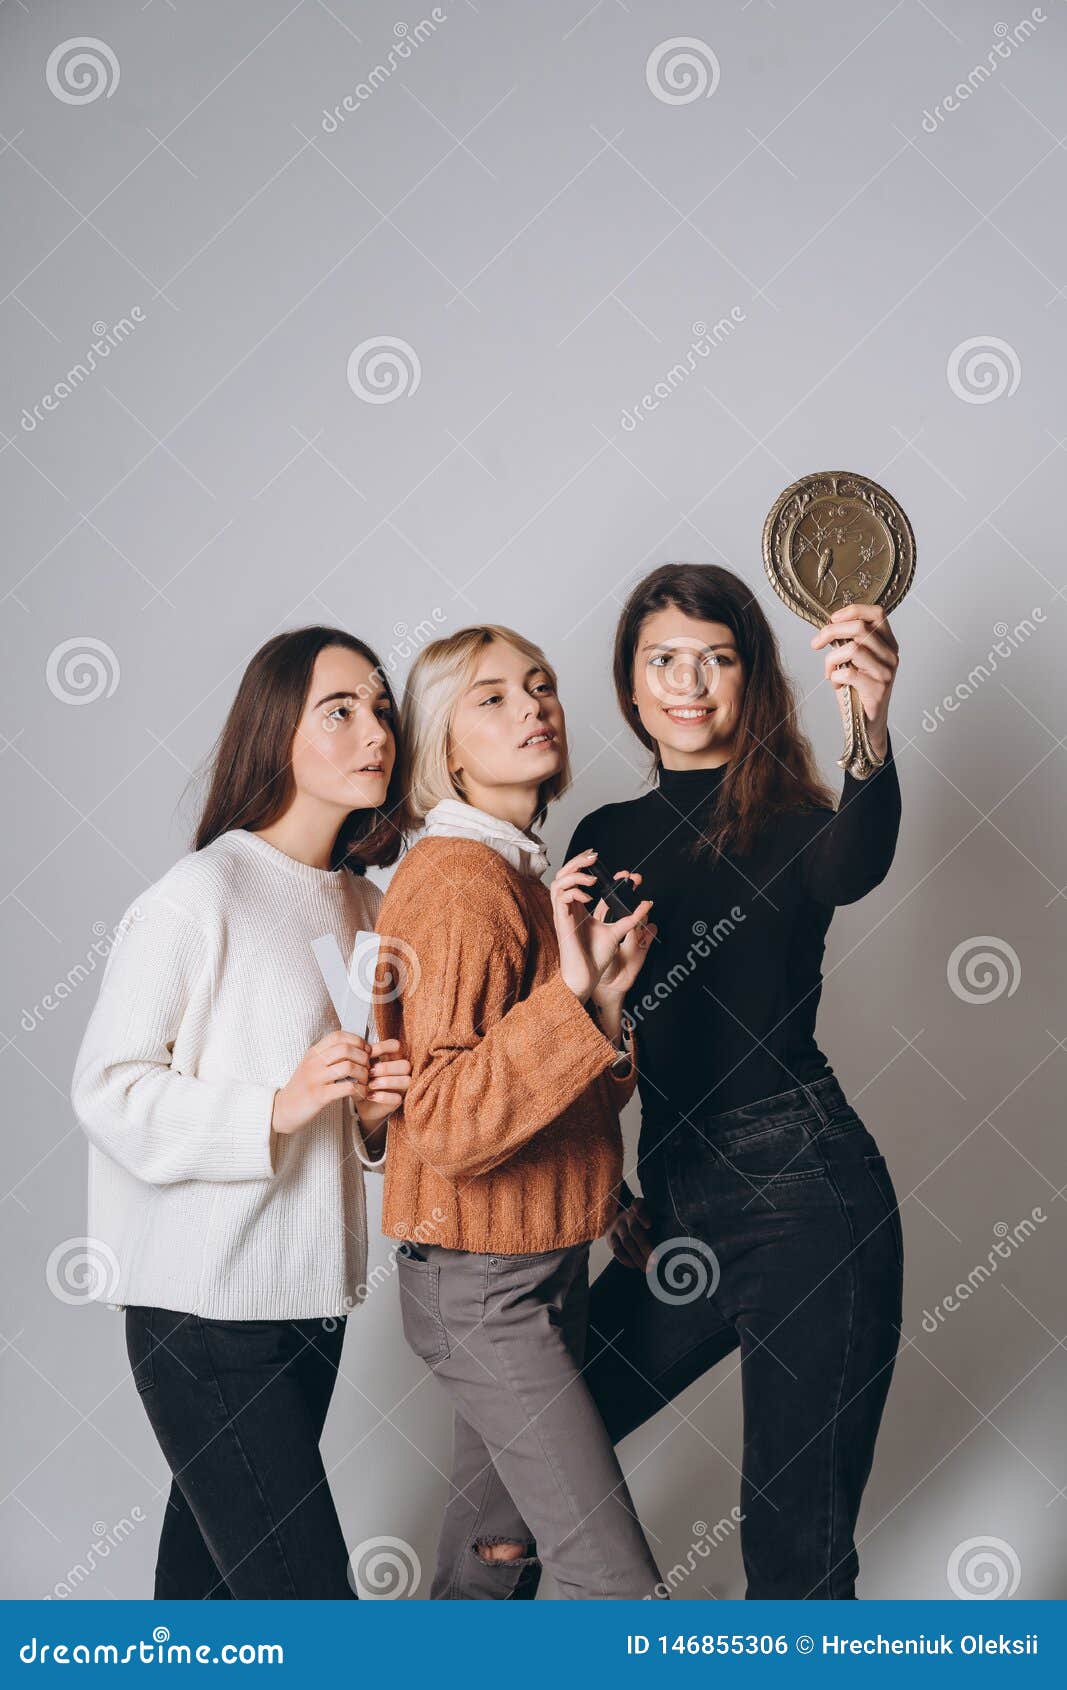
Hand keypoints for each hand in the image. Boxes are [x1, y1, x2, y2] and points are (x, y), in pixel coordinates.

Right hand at [272, 1031, 372, 1135]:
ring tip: (365, 1081)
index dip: (357, 1040)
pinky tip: (361, 1092)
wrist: (283, 1109)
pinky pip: (346, 1088)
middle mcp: (313, 1063)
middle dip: (363, 1057)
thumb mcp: (312, 1066)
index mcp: (313, 1053)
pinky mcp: (319, 1096)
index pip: (338, 1036)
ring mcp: (315, 1079)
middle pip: (346, 1049)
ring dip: (363, 1074)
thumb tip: (356, 1047)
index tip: (364, 1051)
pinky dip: (359, 1089)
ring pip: (348, 1066)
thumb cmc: (303, 1087)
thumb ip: (330, 1056)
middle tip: (368, 1068)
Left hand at [354, 1038, 410, 1131]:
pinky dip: (383, 1096)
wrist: (362, 1101)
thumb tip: (363, 1051)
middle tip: (370, 1072)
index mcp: (392, 1057)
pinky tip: (370, 1095)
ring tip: (370, 1084)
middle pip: (405, 1065)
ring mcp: (402, 1087)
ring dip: (386, 1082)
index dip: (384, 1047)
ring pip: (406, 1081)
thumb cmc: (363, 1080)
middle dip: (386, 1068)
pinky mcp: (398, 1101)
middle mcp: (401, 1071)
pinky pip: (397, 1098)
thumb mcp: (361, 1066)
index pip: (396, 1046)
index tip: (369, 1053)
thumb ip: (364, 1057)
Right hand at [551, 849, 652, 1002]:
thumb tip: (647, 903)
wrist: (587, 976)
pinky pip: (560, 898)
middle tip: (594, 856)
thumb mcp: (618, 931)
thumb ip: (630, 918)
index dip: (587, 865)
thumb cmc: (596, 957)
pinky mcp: (561, 922)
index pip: (577, 878)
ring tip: (592, 878)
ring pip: (558, 882)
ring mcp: (563, 914)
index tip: (602, 859)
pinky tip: (588, 898)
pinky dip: (574, 892)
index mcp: (578, 907)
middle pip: (564, 874)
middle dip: (578, 861)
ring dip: (574, 874)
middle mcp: (569, 908)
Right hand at [607, 1197, 653, 1270]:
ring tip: (648, 1267)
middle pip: (634, 1229)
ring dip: (638, 1257)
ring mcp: (617, 1226)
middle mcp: (626, 1215)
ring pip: (627, 1242)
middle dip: (645, 1246)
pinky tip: (636, 1266)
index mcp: (638, 1206)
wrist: (621, 1221)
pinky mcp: (610, 1238)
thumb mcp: (651, 1215)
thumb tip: (671, 1243)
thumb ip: (659, 1223)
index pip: (637, 1205)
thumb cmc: (643, 1221)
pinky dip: (627, 1260)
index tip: (649, 1225)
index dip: (642, 1214)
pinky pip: (617, 1250)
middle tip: (656, 1260)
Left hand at [811, 604, 897, 758]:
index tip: (832, 618)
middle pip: (860, 628)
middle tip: (815, 643)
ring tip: (829, 671)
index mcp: (887, 643)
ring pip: (853, 649)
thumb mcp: (853, 660)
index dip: (853, 611)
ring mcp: (887, 672)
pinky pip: (849, 673)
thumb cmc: (857, 689)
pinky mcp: (878, 690)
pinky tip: (836, 684)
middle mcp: (891, 654)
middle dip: (830, 632)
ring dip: (831, 659)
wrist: (866, 723)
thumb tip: (829, 624)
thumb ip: (848, 641)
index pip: (877, 613)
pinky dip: (835, 677)